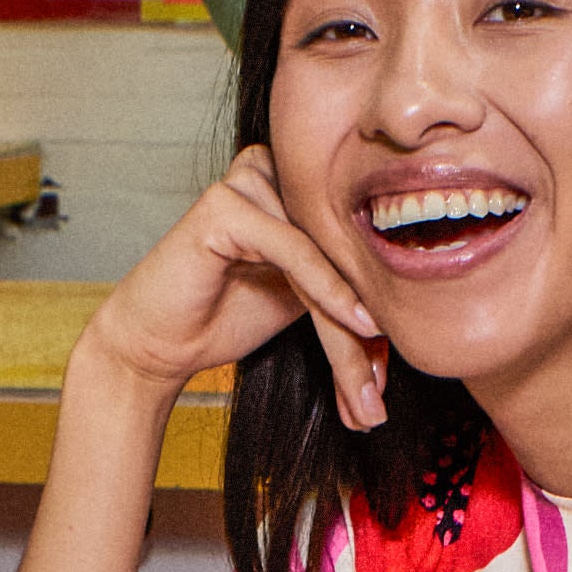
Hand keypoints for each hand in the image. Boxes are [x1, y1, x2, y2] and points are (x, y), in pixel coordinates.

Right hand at [82, 147, 390, 434]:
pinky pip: (296, 248)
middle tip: (379, 397)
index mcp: (297, 187)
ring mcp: (249, 182)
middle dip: (366, 332)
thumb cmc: (223, 319)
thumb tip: (413, 315)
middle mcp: (276, 173)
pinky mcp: (226, 203)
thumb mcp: (304, 303)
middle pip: (344, 251)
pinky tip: (357, 323)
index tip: (388, 379)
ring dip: (351, 324)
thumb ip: (348, 290)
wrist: (158, 344)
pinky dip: (328, 289)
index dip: (380, 311)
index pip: (356, 245)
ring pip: (327, 253)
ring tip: (366, 386)